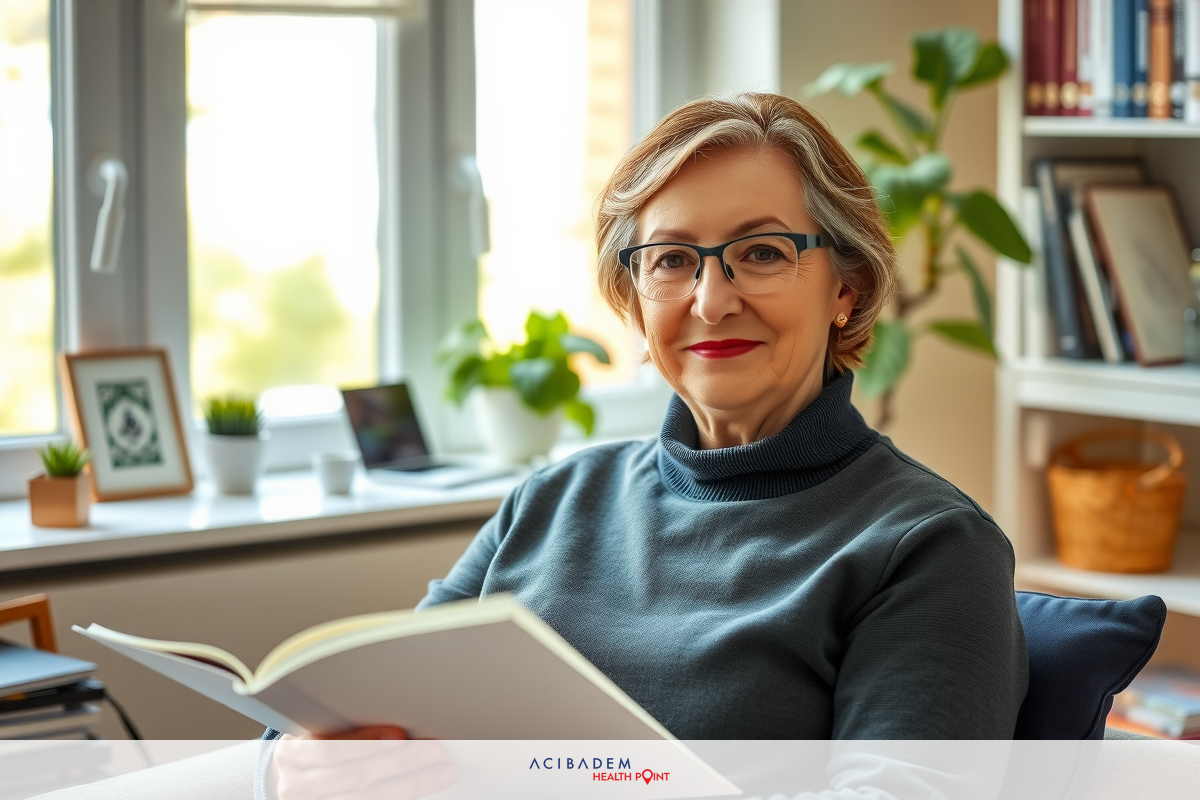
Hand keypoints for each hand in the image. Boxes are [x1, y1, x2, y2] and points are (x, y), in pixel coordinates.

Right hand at [272, 725, 457, 799]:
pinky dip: (399, 799)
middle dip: (399, 763)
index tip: (400, 734)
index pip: (330, 750)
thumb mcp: (322, 731)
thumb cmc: (315, 748)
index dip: (366, 743)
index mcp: (292, 754)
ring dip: (409, 786)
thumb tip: (397, 731)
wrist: (296, 781)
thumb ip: (352, 730)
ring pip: (365, 798)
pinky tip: (420, 793)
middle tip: (434, 751)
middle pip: (354, 777)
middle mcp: (296, 786)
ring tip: (440, 774)